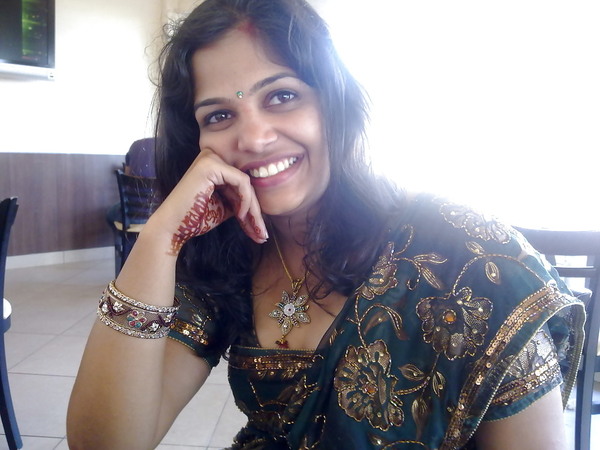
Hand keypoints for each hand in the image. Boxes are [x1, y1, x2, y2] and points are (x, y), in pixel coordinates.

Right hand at [152, 148, 267, 253]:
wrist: (173, 227)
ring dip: (254, 209)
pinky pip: (241, 181)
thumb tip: (260, 204)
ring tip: (256, 230)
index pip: (241, 184)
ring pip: (246, 184)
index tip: (259, 230)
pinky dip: (246, 200)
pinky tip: (241, 215)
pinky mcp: (211, 165)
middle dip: (256, 211)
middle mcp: (212, 157)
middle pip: (245, 184)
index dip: (252, 207)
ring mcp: (211, 159)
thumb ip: (239, 200)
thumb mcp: (224, 207)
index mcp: (214, 166)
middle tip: (262, 234)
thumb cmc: (195, 218)